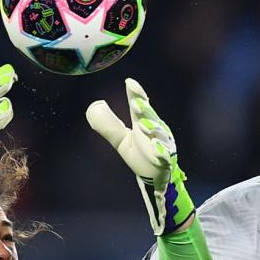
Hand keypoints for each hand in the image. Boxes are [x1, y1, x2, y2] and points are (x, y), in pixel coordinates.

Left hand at [86, 78, 195, 235]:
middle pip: (150, 117)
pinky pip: (164, 155)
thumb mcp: (120, 139)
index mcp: (144, 122)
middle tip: (136, 103)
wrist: (154, 176)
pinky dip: (161, 151)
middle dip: (144, 110)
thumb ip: (109, 125)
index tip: (129, 82)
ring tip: (143, 125)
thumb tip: (94, 107)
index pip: (140, 106)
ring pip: (158, 135)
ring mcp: (162, 145)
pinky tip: (156, 147)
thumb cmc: (140, 153)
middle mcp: (155, 131)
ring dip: (152, 129)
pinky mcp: (165, 160)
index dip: (136, 94)